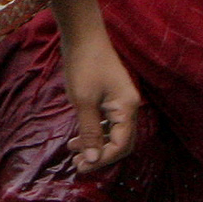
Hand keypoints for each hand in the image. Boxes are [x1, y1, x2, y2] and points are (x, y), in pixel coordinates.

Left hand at [61, 24, 140, 171]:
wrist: (83, 35)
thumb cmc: (84, 66)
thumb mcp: (84, 102)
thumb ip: (90, 132)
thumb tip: (93, 160)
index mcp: (127, 108)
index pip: (121, 145)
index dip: (103, 159)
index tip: (82, 166)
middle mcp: (129, 107)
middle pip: (120, 142)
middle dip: (100, 155)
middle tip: (77, 163)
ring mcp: (120, 101)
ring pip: (113, 133)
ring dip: (95, 144)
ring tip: (73, 150)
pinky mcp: (111, 97)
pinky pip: (107, 122)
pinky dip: (94, 132)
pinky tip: (78, 136)